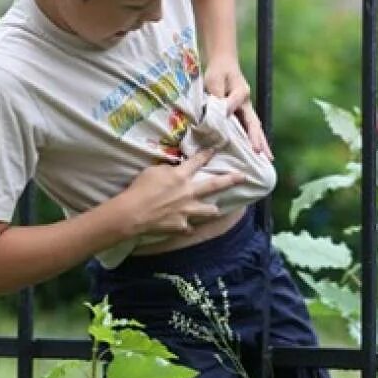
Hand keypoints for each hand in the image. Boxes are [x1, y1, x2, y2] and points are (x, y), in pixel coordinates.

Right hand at [118, 149, 242, 235]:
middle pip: (215, 185)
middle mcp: (189, 192)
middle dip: (231, 180)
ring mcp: (187, 211)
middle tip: (243, 177)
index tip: (216, 149)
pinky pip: (188, 228)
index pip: (197, 161)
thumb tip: (175, 171)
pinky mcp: (181, 226)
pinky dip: (187, 227)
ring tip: (214, 209)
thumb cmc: (140, 189)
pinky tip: (186, 228)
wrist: (133, 213)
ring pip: (209, 210)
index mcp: (181, 176)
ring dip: (211, 210)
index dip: (207, 154)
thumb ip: (168, 170)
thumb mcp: (153, 171)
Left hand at [204, 57, 270, 156]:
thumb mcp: (215, 81)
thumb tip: (222, 112)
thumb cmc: (218, 72)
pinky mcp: (242, 114)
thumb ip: (218, 95)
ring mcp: (246, 110)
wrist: (223, 65)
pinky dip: (254, 140)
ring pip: (255, 128)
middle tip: (264, 154)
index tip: (221, 116)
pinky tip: (257, 152)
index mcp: (241, 92)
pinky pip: (249, 129)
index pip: (237, 102)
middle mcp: (247, 103)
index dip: (229, 109)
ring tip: (267, 158)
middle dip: (259, 139)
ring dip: (261, 143)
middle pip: (255, 124)